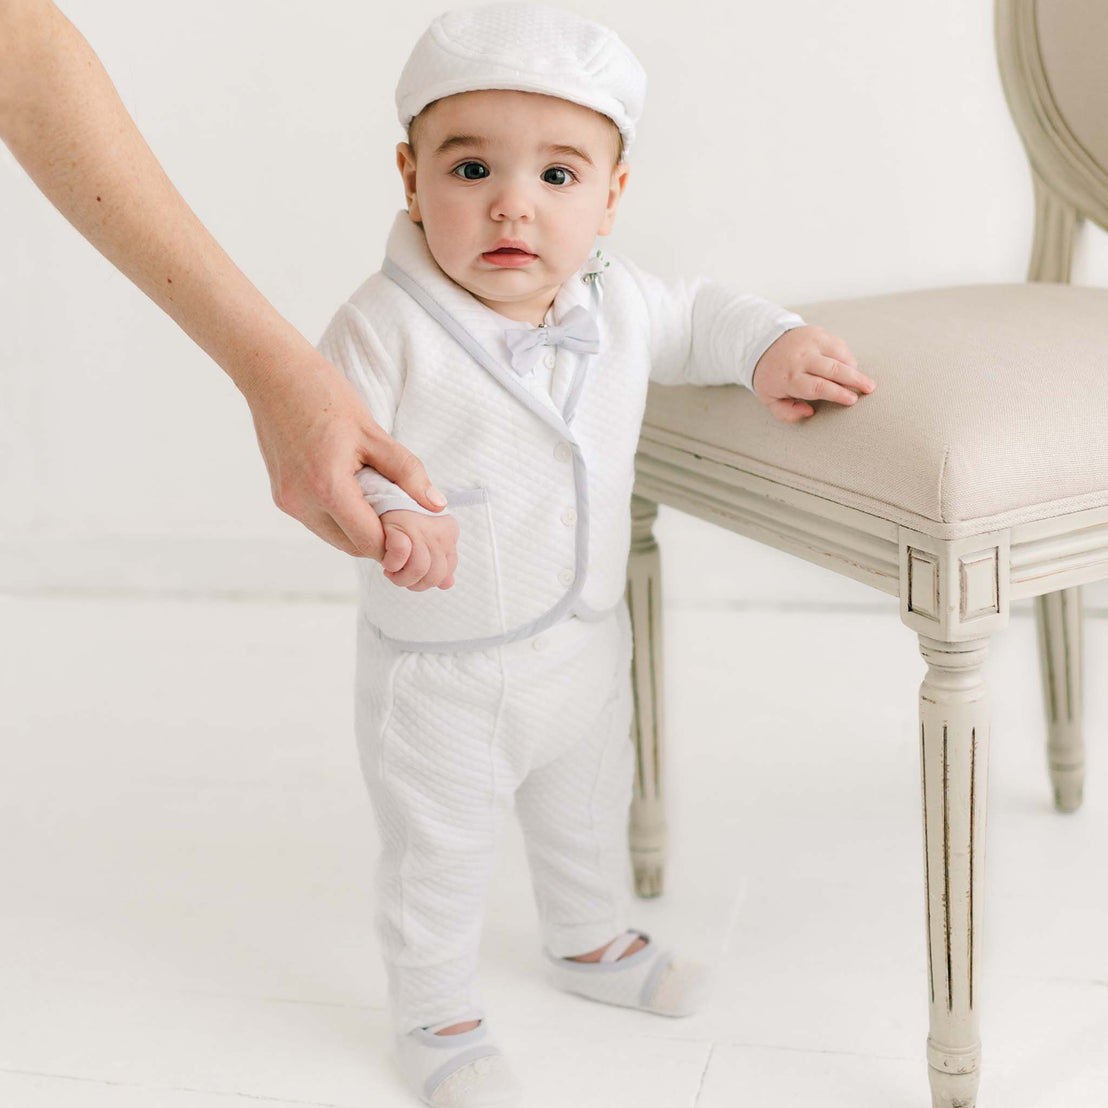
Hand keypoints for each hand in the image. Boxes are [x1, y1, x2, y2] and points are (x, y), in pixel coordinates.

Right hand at [247, 350, 446, 561]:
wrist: (274, 373)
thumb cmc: (322, 394)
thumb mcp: (373, 433)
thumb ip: (407, 472)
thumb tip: (435, 504)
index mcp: (326, 487)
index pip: (368, 541)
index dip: (396, 543)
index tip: (415, 531)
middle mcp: (301, 502)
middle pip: (351, 546)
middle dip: (380, 539)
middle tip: (403, 519)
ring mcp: (288, 502)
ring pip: (333, 536)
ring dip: (359, 530)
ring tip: (380, 502)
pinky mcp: (281, 496)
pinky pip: (318, 521)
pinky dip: (340, 518)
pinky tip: (356, 494)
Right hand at [379, 509, 459, 590]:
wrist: (376, 502)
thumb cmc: (400, 522)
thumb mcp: (424, 542)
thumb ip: (438, 562)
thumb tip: (447, 584)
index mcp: (449, 531)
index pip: (448, 569)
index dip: (427, 579)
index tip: (413, 575)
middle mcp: (440, 529)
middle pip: (436, 574)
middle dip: (415, 583)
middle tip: (400, 577)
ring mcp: (422, 526)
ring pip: (420, 569)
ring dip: (401, 578)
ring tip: (391, 572)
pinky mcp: (402, 524)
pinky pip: (401, 554)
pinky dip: (391, 564)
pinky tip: (386, 562)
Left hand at [751, 325, 874, 422]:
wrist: (763, 344)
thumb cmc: (771, 377)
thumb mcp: (770, 399)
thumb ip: (787, 412)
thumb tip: (810, 412)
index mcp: (789, 377)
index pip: (818, 387)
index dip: (838, 394)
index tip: (852, 400)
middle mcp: (801, 358)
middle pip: (833, 369)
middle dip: (855, 380)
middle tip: (869, 389)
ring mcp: (810, 343)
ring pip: (839, 354)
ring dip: (853, 368)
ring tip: (862, 380)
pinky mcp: (817, 333)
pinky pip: (839, 345)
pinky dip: (847, 357)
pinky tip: (849, 367)